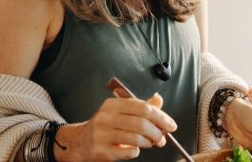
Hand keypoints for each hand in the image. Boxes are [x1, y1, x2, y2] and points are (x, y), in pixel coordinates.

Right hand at [53, 93, 176, 160]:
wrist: (80, 142)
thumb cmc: (105, 127)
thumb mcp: (120, 113)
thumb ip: (140, 107)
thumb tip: (158, 99)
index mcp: (113, 104)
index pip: (142, 107)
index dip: (161, 117)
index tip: (171, 126)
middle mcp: (106, 117)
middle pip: (141, 123)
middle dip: (157, 132)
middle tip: (163, 139)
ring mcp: (102, 134)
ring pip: (136, 138)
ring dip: (149, 143)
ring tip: (151, 144)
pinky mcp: (101, 149)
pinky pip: (128, 151)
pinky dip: (137, 151)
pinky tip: (134, 149)